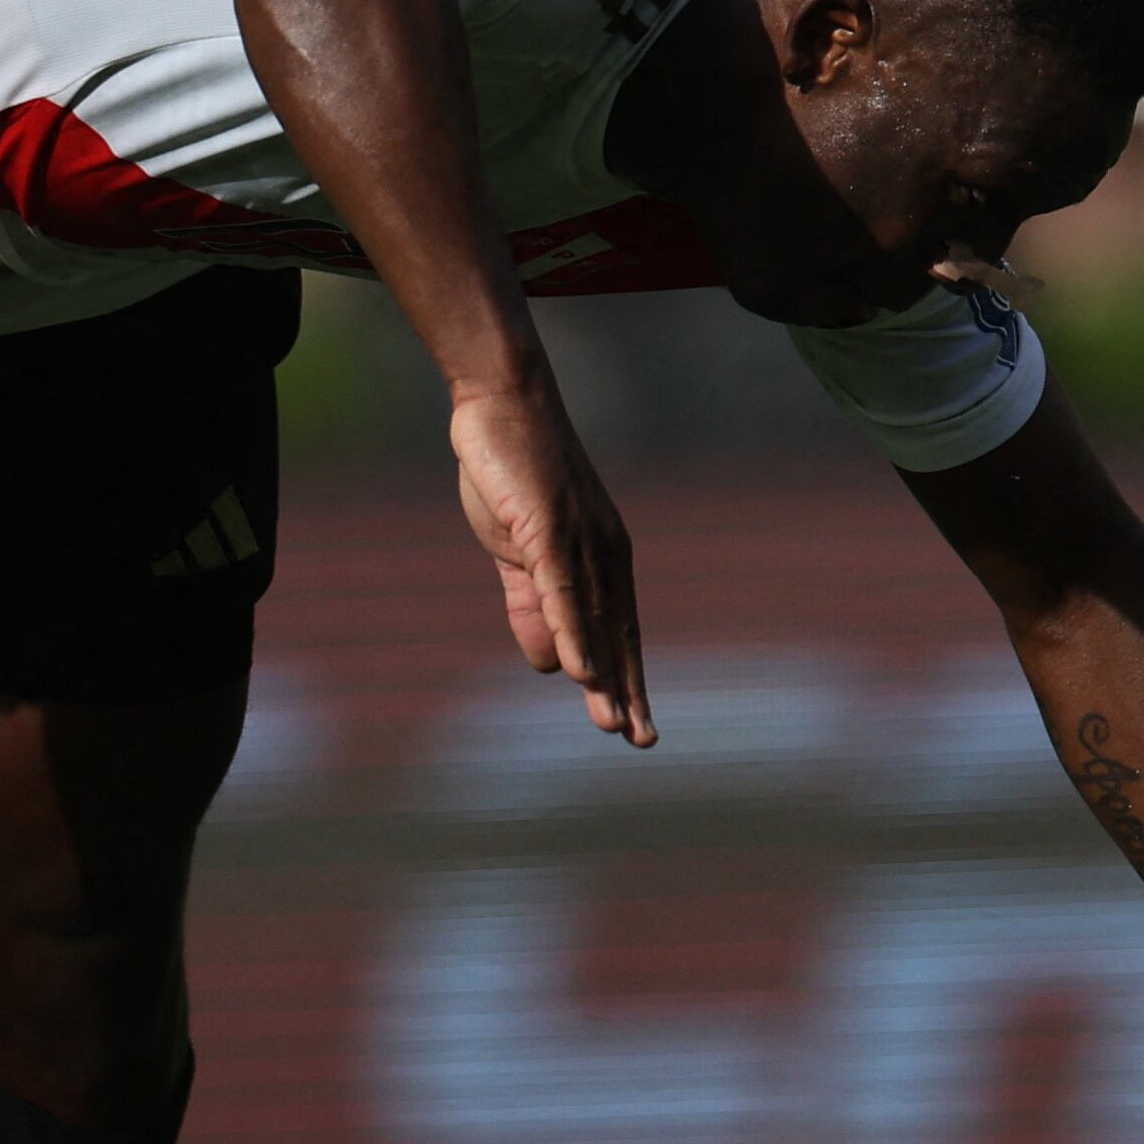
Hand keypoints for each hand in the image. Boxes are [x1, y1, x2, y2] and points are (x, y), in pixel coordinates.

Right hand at [447, 373, 652, 742]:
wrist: (501, 402)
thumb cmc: (512, 471)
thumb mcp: (520, 549)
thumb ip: (531, 604)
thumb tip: (547, 664)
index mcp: (598, 557)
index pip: (618, 629)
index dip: (626, 678)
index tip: (634, 727)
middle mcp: (602, 552)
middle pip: (619, 631)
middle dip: (629, 690)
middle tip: (641, 740)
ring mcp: (579, 541)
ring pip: (593, 620)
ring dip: (604, 676)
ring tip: (614, 724)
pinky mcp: (549, 528)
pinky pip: (562, 590)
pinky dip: (573, 633)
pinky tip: (580, 672)